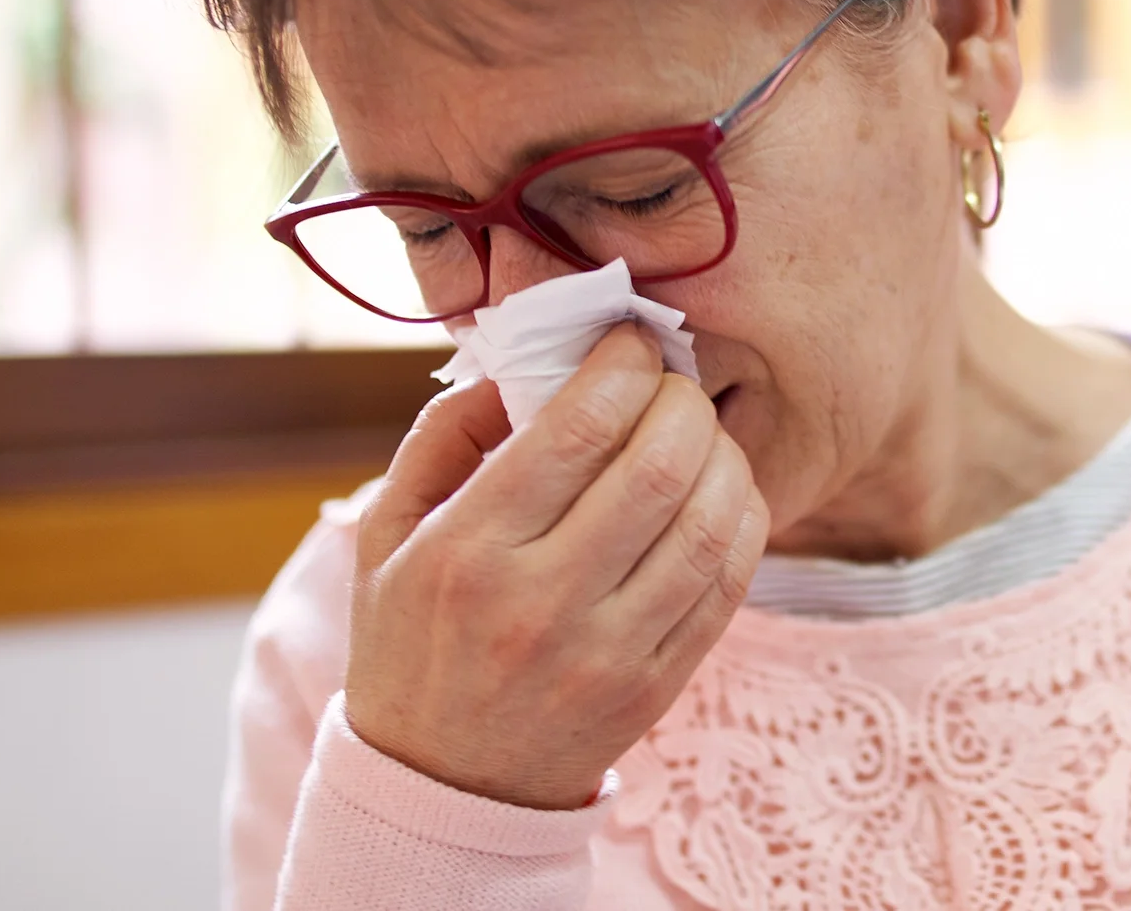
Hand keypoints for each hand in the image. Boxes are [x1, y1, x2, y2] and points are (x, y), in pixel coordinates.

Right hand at [342, 324, 768, 808]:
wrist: (437, 787)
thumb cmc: (411, 639)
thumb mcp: (387, 534)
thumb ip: (444, 435)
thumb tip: (521, 359)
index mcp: (468, 551)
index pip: (579, 427)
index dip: (625, 363)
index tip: (631, 342)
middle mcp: (540, 603)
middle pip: (659, 465)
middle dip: (683, 400)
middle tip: (673, 384)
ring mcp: (606, 653)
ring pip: (710, 523)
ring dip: (725, 456)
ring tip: (702, 435)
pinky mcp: (655, 688)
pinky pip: (728, 586)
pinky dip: (743, 522)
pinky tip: (723, 495)